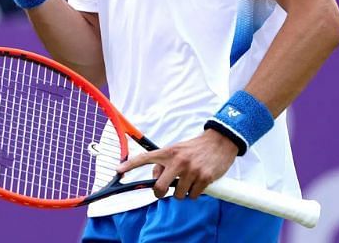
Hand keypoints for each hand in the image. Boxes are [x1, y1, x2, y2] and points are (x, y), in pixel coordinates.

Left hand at [117, 130, 237, 198]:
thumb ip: (163, 163)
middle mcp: (177, 161)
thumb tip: (155, 179)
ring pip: (178, 195)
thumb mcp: (176, 151)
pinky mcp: (204, 178)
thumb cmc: (195, 149)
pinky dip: (195, 193)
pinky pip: (193, 196)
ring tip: (189, 181)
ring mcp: (191, 170)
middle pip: (160, 187)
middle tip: (164, 193)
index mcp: (167, 152)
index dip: (130, 166)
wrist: (220, 142)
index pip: (144, 158)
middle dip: (160, 194)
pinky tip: (199, 183)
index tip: (118, 171)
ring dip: (183, 193)